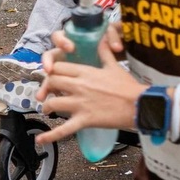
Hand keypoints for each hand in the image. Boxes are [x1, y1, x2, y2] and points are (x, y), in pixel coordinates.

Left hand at [35, 26, 139, 143]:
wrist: (138, 104)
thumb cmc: (128, 86)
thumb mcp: (114, 66)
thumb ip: (104, 52)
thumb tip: (102, 39)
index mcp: (86, 72)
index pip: (59, 67)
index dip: (52, 72)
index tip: (53, 77)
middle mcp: (79, 86)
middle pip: (51, 82)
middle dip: (45, 88)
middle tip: (46, 94)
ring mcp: (80, 103)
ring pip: (52, 103)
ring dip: (46, 107)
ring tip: (47, 110)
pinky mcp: (84, 120)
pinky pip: (63, 129)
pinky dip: (50, 135)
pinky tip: (40, 139)